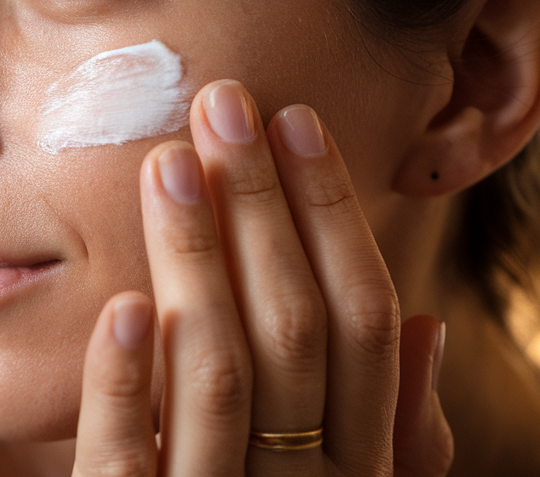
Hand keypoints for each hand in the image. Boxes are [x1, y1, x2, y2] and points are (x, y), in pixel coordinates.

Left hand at [72, 80, 453, 475]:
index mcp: (354, 468)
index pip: (362, 322)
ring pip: (214, 373)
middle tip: (220, 104)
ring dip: (196, 257)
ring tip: (168, 162)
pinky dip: (125, 381)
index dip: (332, 214)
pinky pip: (122, 458)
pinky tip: (119, 304)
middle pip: (291, 328)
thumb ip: (387, 429)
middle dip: (262, 205)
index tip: (295, 120)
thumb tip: (426, 326)